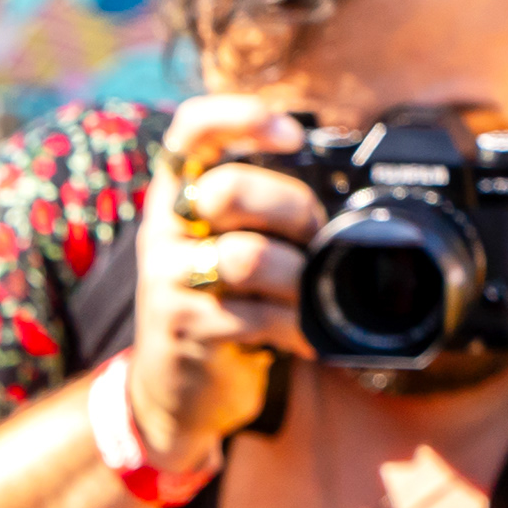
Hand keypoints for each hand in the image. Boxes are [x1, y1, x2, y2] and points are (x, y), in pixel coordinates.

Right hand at [132, 97, 318, 470]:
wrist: (176, 390)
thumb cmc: (220, 303)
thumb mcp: (228, 245)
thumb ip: (264, 208)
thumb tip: (345, 171)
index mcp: (177, 195)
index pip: (191, 130)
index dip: (239, 117)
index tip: (291, 137)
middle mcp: (163, 230)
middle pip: (227, 189)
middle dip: (291, 210)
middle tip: (311, 238)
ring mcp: (167, 280)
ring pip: (247, 257)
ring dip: (298, 278)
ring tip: (306, 296)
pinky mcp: (185, 327)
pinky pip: (258, 315)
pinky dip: (297, 327)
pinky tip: (301, 337)